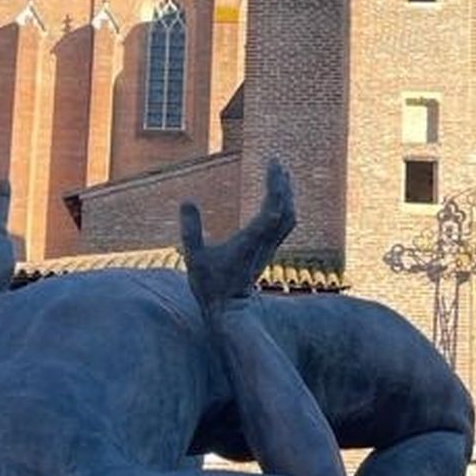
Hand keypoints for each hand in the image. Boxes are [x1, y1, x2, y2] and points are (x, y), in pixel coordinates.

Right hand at [180, 160, 296, 310]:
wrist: (231, 313)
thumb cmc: (211, 287)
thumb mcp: (194, 258)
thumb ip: (191, 231)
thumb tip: (187, 201)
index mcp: (250, 242)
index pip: (271, 210)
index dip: (275, 185)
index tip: (273, 163)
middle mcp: (265, 244)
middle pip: (285, 210)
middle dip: (283, 184)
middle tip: (276, 162)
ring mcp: (269, 249)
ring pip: (289, 218)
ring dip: (287, 195)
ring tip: (281, 176)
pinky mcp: (268, 253)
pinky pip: (284, 226)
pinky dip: (284, 208)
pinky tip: (278, 200)